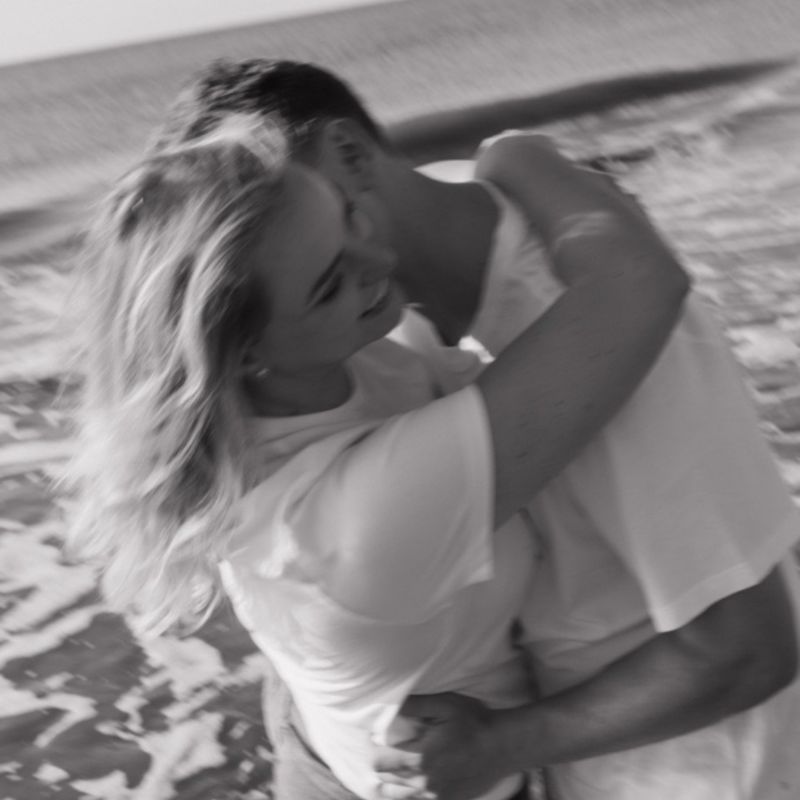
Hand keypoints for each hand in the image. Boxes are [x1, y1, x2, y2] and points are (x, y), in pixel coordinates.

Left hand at [372, 693, 510, 799]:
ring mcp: (436, 796)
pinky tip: (411, 782)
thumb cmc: (474, 722)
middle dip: (382, 764)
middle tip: (384, 749)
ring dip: (392, 782)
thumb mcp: (444, 705)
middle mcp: (424, 783)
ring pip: (399, 796)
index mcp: (420, 759)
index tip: (376, 737)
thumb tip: (387, 705)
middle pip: (386, 780)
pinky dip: (409, 793)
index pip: (379, 762)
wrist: (503, 746)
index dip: (374, 749)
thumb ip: (413, 705)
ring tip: (393, 767)